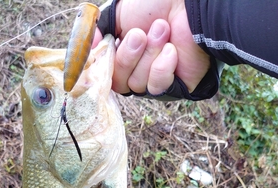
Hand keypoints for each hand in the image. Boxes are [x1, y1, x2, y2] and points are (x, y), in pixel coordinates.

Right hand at [93, 0, 210, 94]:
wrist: (189, 3)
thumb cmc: (156, 3)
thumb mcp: (117, 14)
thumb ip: (98, 32)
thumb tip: (88, 51)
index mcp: (124, 55)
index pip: (104, 74)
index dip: (101, 67)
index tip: (99, 54)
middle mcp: (138, 71)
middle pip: (118, 83)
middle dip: (128, 57)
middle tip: (140, 34)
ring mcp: (156, 81)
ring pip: (137, 85)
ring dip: (149, 55)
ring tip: (163, 30)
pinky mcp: (175, 88)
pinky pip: (157, 87)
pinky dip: (162, 67)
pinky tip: (172, 49)